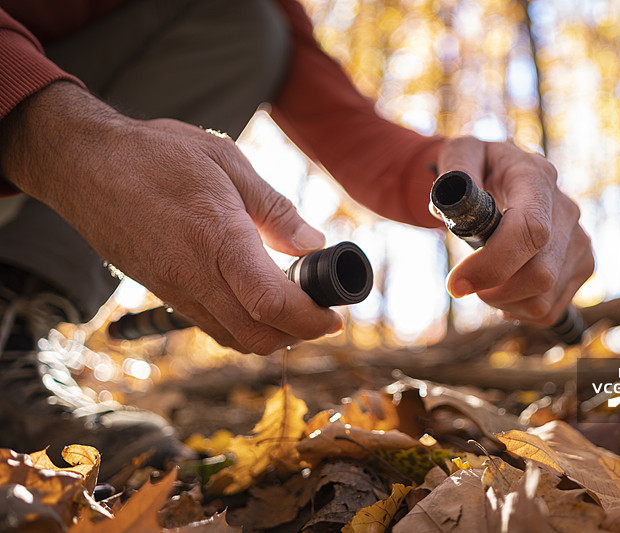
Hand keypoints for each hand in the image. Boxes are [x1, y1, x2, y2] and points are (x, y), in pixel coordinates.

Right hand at [0, 82, 342, 353]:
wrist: (83, 164)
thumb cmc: (158, 154)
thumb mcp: (228, 163)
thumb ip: (275, 209)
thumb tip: (312, 244)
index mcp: (218, 238)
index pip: (272, 303)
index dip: (311, 319)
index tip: (333, 315)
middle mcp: (194, 275)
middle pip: (257, 337)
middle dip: (298, 335)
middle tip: (318, 312)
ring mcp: (174, 290)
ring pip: (233, 339)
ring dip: (271, 335)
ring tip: (292, 306)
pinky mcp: (162, 293)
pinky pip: (210, 326)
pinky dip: (242, 326)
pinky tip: (254, 299)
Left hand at [438, 137, 593, 325]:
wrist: (505, 173)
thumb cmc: (477, 165)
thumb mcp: (459, 151)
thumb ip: (453, 171)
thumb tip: (449, 205)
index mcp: (537, 177)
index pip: (531, 230)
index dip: (493, 264)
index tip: (456, 283)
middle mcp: (567, 210)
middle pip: (540, 275)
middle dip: (493, 290)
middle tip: (464, 282)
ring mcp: (580, 240)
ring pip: (543, 301)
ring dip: (502, 302)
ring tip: (483, 280)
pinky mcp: (583, 264)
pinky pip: (550, 311)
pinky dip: (519, 310)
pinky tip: (504, 289)